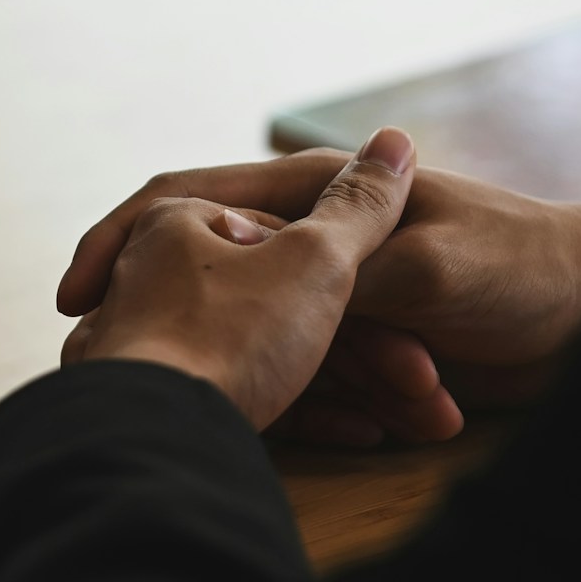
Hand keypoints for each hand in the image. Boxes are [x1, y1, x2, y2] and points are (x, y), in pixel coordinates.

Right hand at [60, 144, 580, 444]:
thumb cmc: (520, 268)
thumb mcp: (427, 268)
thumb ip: (346, 260)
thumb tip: (261, 266)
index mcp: (302, 191)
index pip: (177, 200)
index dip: (111, 244)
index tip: (71, 305)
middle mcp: (298, 237)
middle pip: (208, 286)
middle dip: (211, 347)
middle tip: (180, 398)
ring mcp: (318, 291)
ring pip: (257, 343)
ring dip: (298, 390)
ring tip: (359, 419)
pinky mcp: (344, 341)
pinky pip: (299, 379)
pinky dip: (324, 410)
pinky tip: (360, 434)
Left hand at [62, 130, 417, 428]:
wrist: (155, 438)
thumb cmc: (232, 335)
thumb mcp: (314, 259)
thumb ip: (359, 207)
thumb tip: (395, 143)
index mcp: (178, 222)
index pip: (279, 223)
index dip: (354, 254)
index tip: (401, 285)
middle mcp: (154, 274)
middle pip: (288, 300)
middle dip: (371, 342)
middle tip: (426, 377)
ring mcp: (154, 342)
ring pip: (279, 352)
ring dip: (356, 381)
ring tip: (420, 413)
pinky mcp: (162, 401)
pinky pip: (250, 396)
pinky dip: (309, 410)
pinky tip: (365, 431)